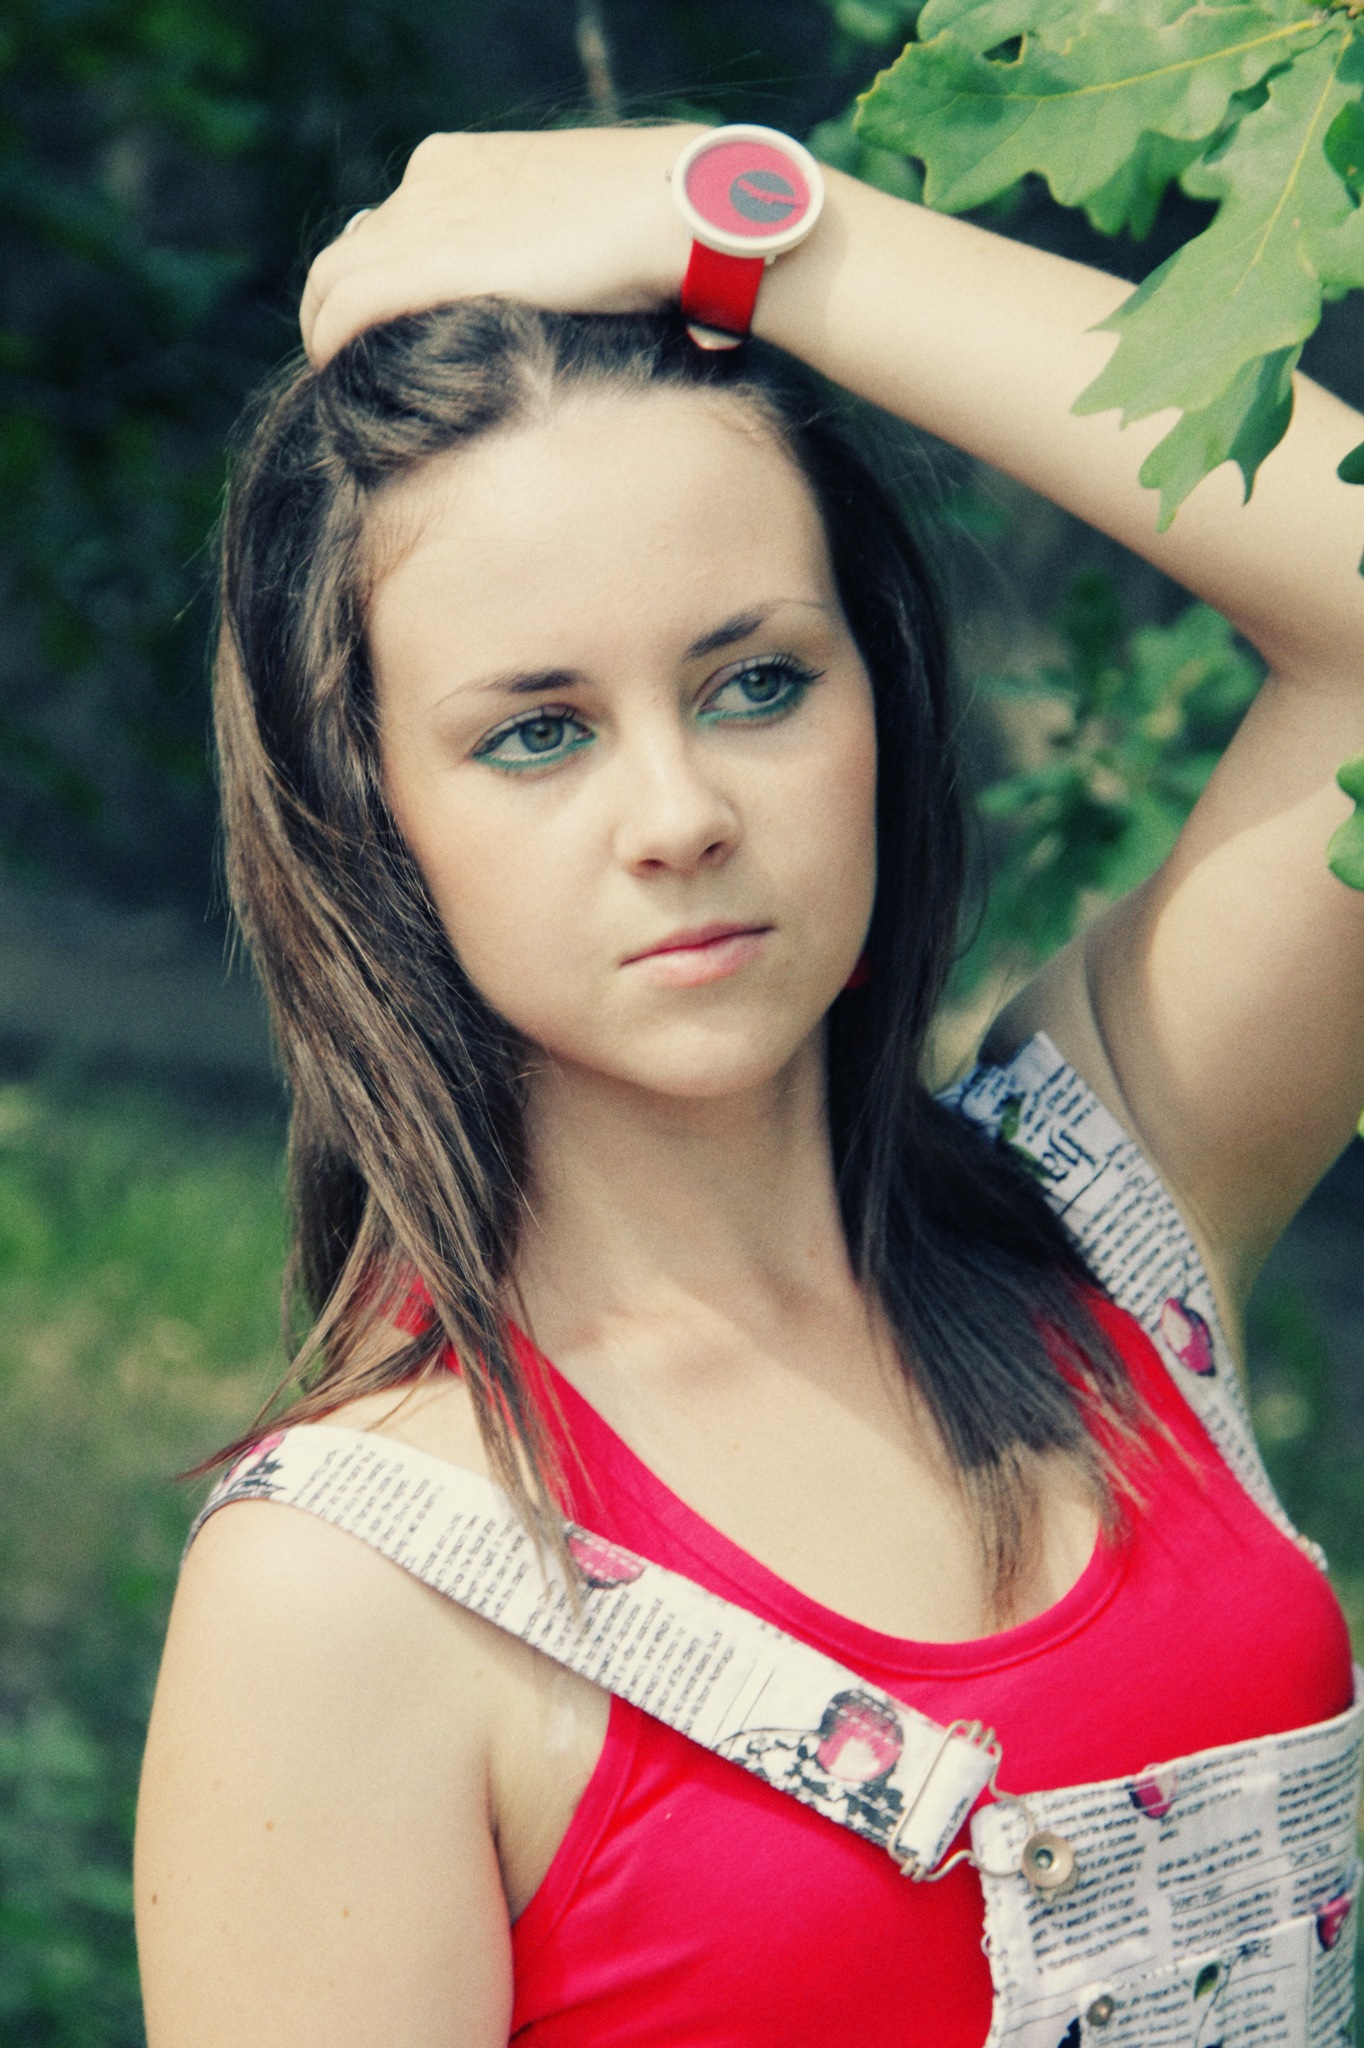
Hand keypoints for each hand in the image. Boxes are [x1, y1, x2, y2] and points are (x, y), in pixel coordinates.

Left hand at [300, 124, 702, 366]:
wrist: (677, 207)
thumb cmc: (657, 227)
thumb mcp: (578, 231)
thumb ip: (533, 259)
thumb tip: (539, 315)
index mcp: (458, 163)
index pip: (389, 227)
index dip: (382, 283)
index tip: (389, 333)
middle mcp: (427, 180)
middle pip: (350, 252)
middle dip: (339, 311)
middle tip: (354, 368)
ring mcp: (422, 216)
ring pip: (331, 279)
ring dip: (328, 336)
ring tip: (347, 388)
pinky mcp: (429, 262)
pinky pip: (346, 307)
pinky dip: (334, 345)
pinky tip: (347, 384)